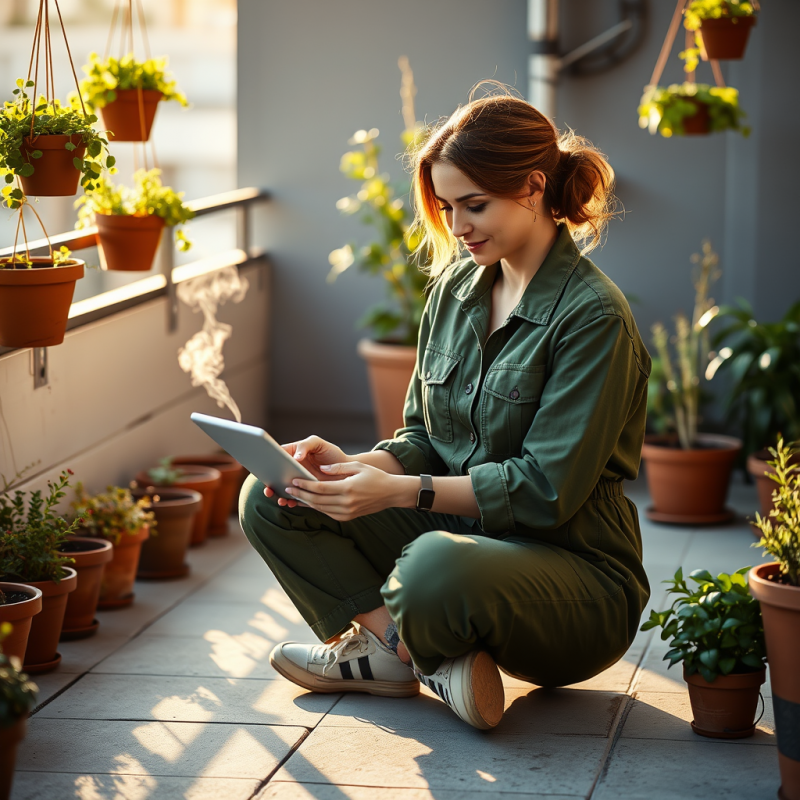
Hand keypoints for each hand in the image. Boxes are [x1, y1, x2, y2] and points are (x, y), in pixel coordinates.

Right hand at [264, 436, 349, 507]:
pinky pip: (295, 497)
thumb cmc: (331, 453)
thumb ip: (305, 446)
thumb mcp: (318, 444)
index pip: (277, 458)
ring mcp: (299, 481)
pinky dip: (291, 501)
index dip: (268, 463)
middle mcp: (293, 469)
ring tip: (280, 499)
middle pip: (276, 476)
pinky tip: (290, 503)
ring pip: (283, 488)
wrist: (347, 469)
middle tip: (268, 489)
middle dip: (270, 483)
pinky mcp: (306, 492)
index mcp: (293, 454)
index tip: (264, 469)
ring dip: (279, 494)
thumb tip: (295, 457)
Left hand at [284, 460, 407, 520]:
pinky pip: (327, 513)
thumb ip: (338, 468)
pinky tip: (308, 503)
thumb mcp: (358, 466)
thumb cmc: (375, 476)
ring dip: (306, 503)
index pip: (320, 488)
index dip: (305, 485)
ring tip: (294, 496)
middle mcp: (346, 502)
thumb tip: (320, 468)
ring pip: (320, 508)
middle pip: (317, 500)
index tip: (293, 481)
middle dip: (300, 494)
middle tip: (287, 489)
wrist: (391, 493)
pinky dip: (316, 508)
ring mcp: (347, 512)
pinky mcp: (348, 517)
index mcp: (347, 488)